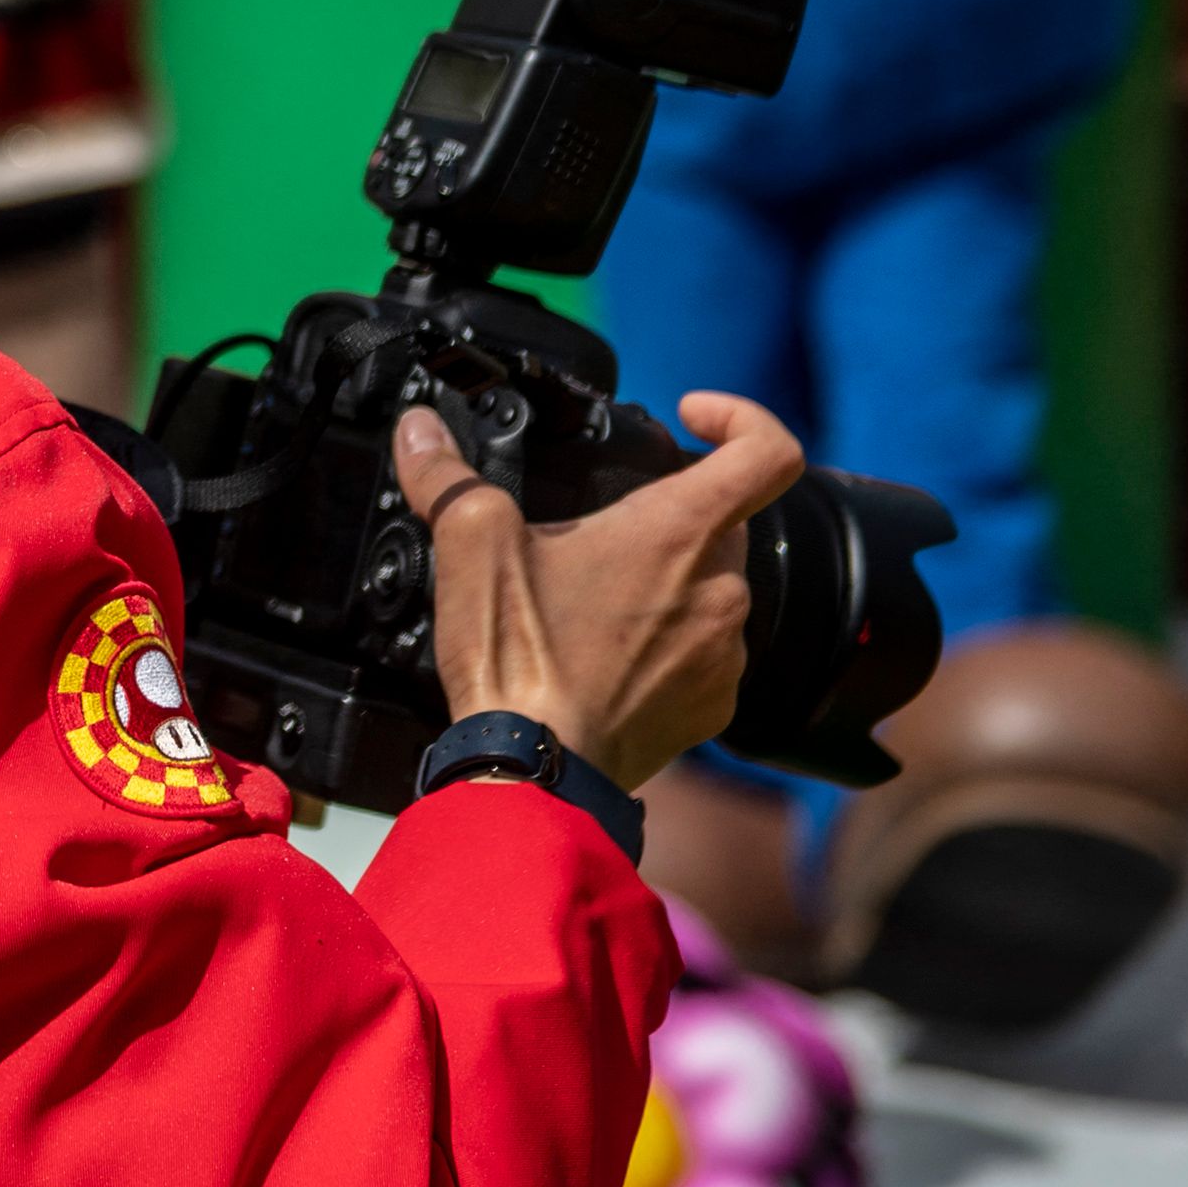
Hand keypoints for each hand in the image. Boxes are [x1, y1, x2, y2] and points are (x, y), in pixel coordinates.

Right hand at [397, 390, 802, 791]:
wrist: (534, 769)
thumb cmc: (519, 654)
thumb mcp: (470, 539)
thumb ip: (444, 471)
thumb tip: (418, 429)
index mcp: (680, 531)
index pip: (769, 451)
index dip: (741, 417)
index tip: (691, 418)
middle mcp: (721, 589)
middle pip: (725, 520)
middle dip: (669, 513)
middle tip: (602, 529)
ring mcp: (725, 653)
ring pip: (710, 588)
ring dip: (663, 582)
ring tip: (590, 600)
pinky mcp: (713, 705)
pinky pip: (703, 653)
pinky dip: (663, 643)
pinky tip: (602, 654)